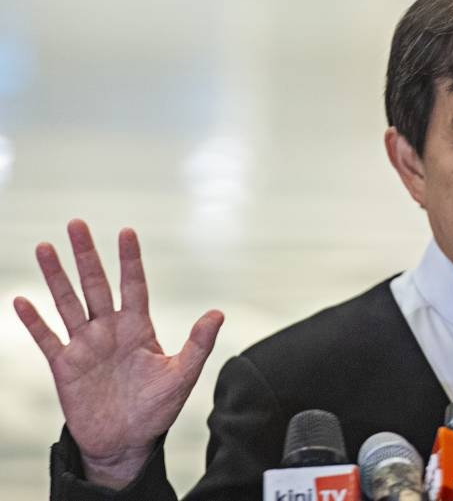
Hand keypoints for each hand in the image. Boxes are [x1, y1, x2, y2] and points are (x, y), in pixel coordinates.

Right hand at [13, 219, 223, 489]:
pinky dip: (34, 321)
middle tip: (76, 224)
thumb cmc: (157, 409)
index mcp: (138, 327)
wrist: (126, 442)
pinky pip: (47, 338)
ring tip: (45, 247)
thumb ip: (198, 344)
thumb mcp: (182, 376)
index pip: (133, 285)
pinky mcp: (65, 366)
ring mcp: (85, 345)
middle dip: (86, 255)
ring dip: (56, 276)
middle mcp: (110, 329)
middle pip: (95, 284)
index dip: (129, 260)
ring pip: (68, 303)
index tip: (126, 232)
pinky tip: (22, 300)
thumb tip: (218, 313)